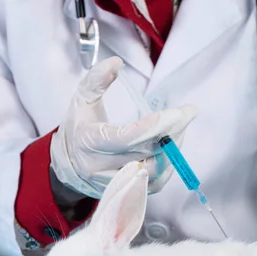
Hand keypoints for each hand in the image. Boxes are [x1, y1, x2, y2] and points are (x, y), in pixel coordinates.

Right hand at [50, 56, 196, 198]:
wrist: (68, 165)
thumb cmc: (78, 128)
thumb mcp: (81, 99)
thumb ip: (97, 79)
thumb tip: (116, 63)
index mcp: (89, 142)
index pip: (128, 137)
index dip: (157, 125)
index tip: (180, 112)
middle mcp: (100, 167)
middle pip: (146, 153)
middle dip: (173, 132)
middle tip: (188, 113)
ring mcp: (114, 183)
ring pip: (154, 171)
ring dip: (173, 149)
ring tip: (180, 128)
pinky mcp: (126, 190)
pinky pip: (155, 183)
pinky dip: (168, 165)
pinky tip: (172, 148)